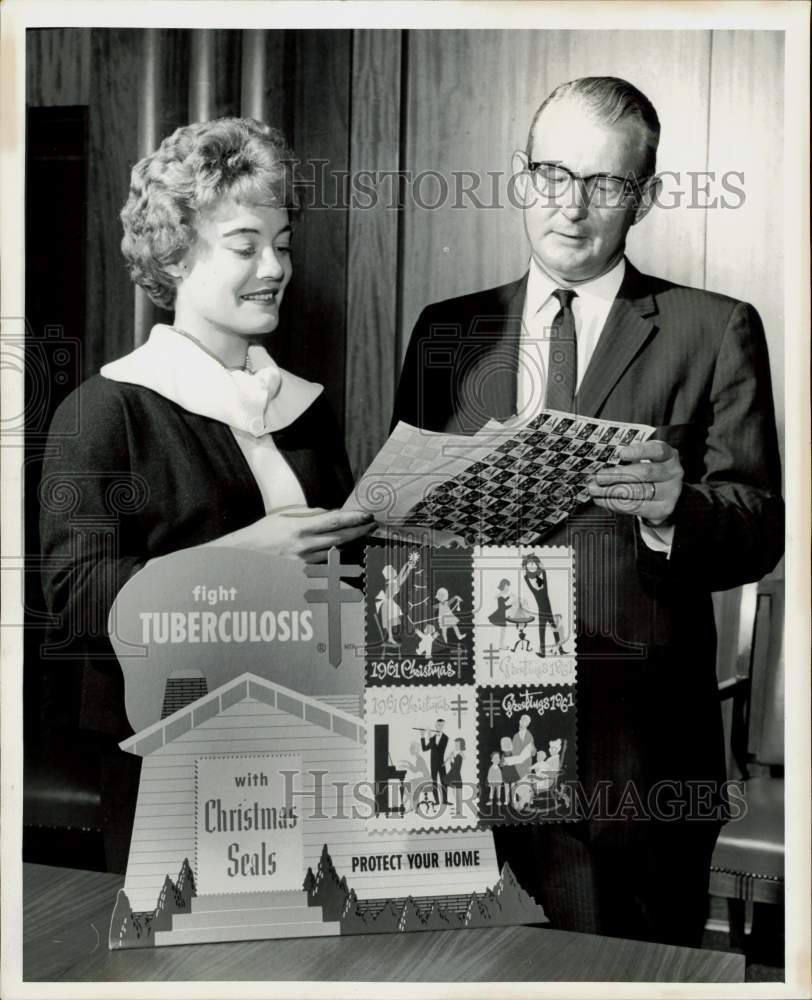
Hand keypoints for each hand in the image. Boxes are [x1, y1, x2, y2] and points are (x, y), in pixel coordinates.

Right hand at [208, 506, 374, 563]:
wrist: (242, 557)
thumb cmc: (262, 533)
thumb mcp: (283, 515)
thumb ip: (308, 513)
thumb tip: (331, 513)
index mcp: (299, 527)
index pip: (334, 521)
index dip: (353, 518)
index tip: (367, 514)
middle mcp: (304, 546)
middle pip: (341, 538)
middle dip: (360, 531)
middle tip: (373, 525)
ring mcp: (304, 562)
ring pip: (336, 552)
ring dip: (351, 544)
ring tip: (363, 534)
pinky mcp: (302, 573)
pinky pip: (325, 564)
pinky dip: (337, 556)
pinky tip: (346, 552)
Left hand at [587, 440, 682, 526]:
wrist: (663, 495)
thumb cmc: (649, 472)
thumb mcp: (645, 459)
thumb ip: (630, 457)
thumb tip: (604, 461)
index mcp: (669, 456)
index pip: (657, 451)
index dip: (639, 451)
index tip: (621, 454)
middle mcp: (673, 473)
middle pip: (644, 473)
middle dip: (618, 475)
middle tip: (598, 477)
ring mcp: (670, 493)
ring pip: (638, 492)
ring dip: (611, 491)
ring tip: (594, 489)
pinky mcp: (663, 510)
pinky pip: (635, 508)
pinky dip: (615, 504)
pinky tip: (602, 500)